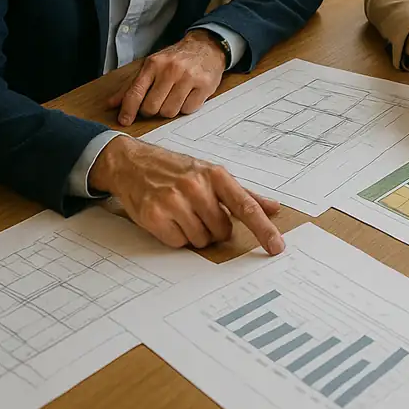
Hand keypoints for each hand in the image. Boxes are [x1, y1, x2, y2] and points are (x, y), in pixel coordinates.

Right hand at [90, 135, 283, 253]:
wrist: (131, 163)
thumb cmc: (174, 169)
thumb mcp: (210, 174)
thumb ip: (243, 194)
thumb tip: (273, 207)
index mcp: (215, 175)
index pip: (246, 206)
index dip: (263, 229)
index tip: (276, 246)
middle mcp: (195, 186)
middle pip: (222, 230)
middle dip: (213, 228)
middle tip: (198, 212)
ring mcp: (173, 200)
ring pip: (200, 240)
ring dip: (193, 233)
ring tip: (181, 213)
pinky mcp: (153, 215)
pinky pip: (177, 243)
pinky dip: (174, 237)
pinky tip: (167, 219)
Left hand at [106, 30, 226, 125]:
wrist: (207, 47)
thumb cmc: (177, 58)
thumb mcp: (153, 66)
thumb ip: (133, 86)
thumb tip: (112, 103)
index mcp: (154, 64)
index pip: (135, 92)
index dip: (128, 110)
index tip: (124, 120)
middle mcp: (171, 70)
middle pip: (152, 107)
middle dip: (152, 110)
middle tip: (157, 103)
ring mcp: (189, 78)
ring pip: (169, 111)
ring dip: (169, 110)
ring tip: (173, 97)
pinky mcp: (204, 86)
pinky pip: (188, 110)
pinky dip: (185, 107)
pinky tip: (187, 96)